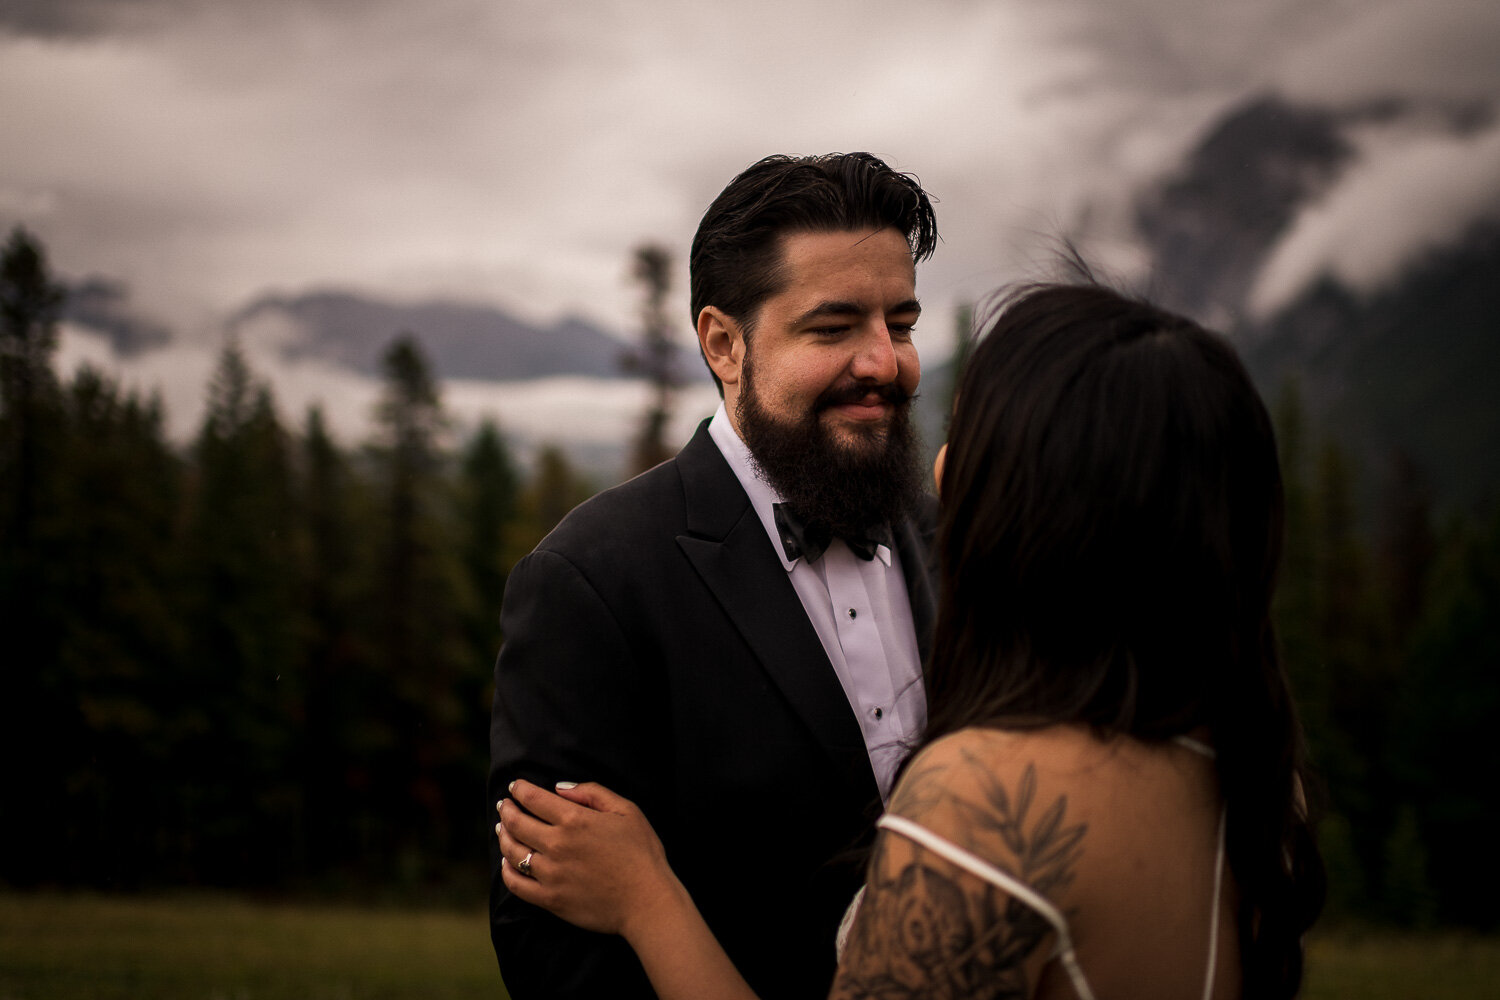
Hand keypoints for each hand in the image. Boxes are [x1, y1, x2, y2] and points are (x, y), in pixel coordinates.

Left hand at [497, 780, 684, 939]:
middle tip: (503, 804)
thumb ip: (592, 793)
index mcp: (575, 820)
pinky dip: (507, 871)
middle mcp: (557, 845)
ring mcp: (551, 874)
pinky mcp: (550, 899)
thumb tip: (559, 788)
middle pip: (517, 823)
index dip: (520, 789)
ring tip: (502, 829)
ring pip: (512, 851)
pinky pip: (517, 884)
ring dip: (503, 836)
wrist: (647, 901)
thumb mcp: (626, 811)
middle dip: (506, 809)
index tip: (516, 786)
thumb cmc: (642, 853)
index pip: (534, 798)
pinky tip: (507, 863)